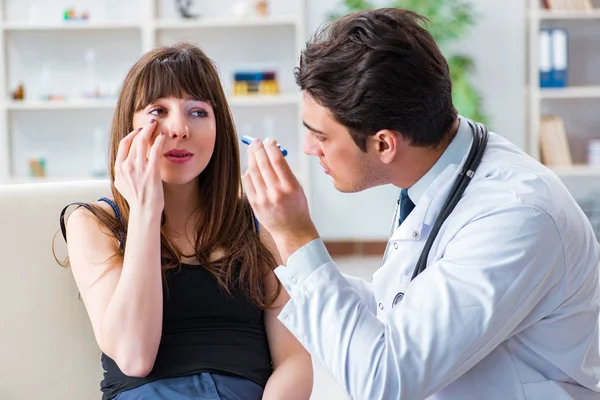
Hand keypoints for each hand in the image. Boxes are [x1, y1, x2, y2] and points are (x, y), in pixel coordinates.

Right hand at [114, 119, 165, 214]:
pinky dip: (158, 140)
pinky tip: (162, 136)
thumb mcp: (122, 185)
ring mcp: (138, 168)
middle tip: (150, 124)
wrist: (144, 211)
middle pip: (134, 140)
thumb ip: (122, 172)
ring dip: (150, 131)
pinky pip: (154, 150)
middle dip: (143, 130)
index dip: (131, 135)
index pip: (123, 145)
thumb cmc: (137, 200)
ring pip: (143, 142)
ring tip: (156, 126)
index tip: (139, 131)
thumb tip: (124, 164)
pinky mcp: (151, 171)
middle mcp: (126, 166)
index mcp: (118, 169)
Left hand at [243, 138, 318, 262]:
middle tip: (257, 141)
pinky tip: (251, 167)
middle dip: (258, 149)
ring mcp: (264, 199)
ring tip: (253, 150)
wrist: (292, 231)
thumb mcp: (297, 188)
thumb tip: (272, 151)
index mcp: (291, 187)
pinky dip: (248, 171)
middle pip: (263, 163)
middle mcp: (276, 192)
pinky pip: (247, 182)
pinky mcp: (255, 204)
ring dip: (252, 157)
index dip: (271, 147)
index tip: (269, 140)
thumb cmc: (297, 207)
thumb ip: (285, 171)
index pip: (278, 161)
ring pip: (253, 171)